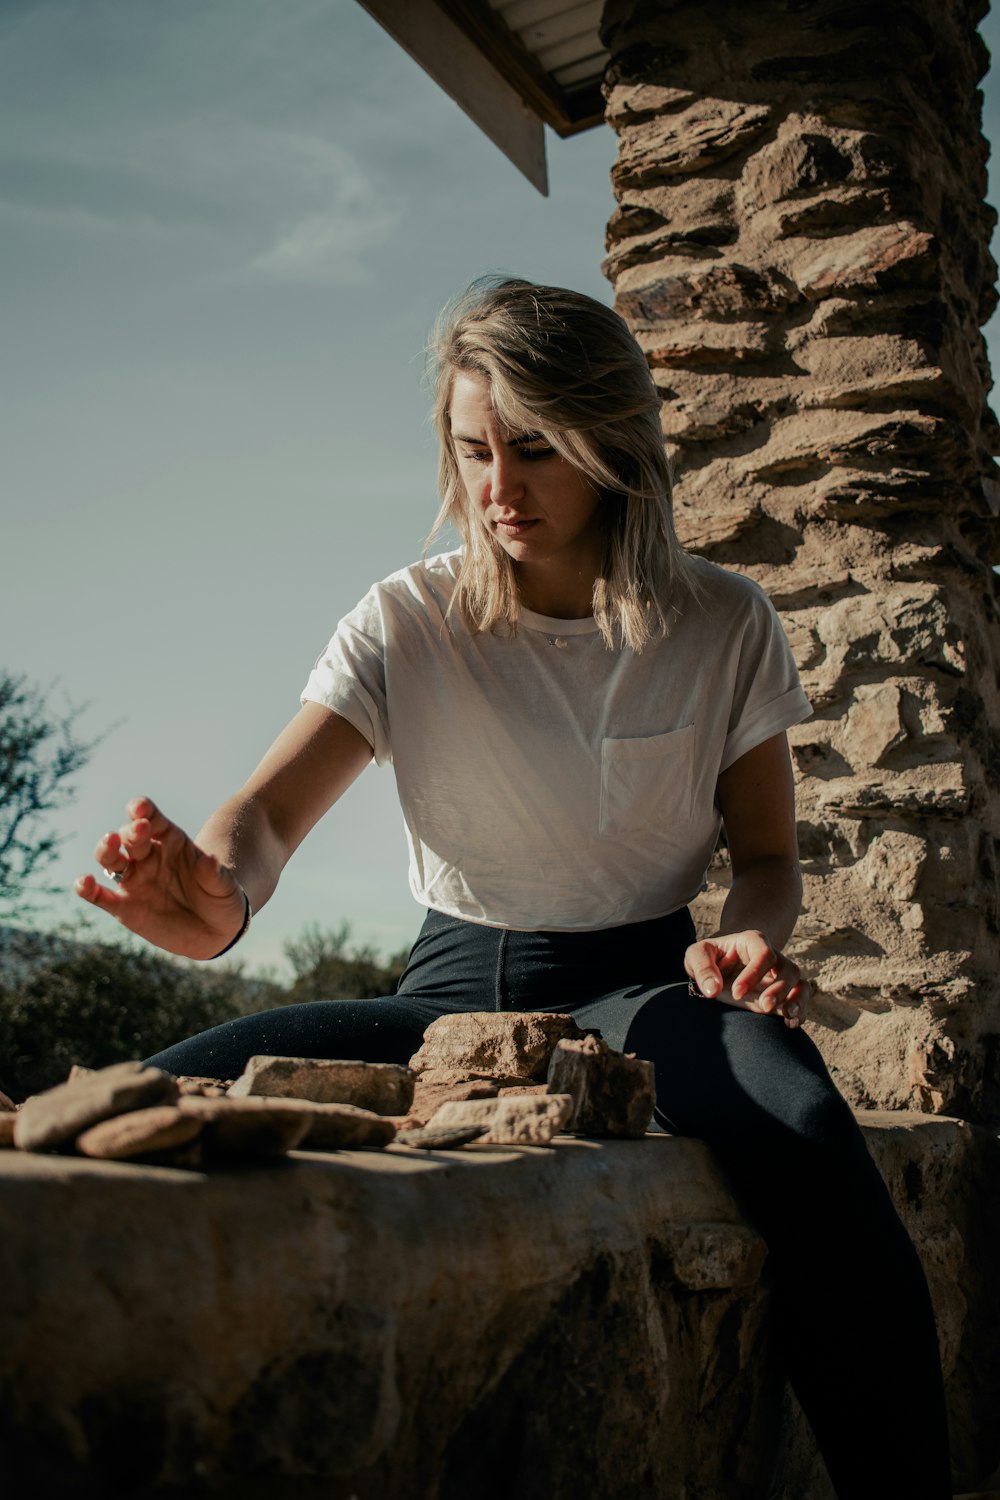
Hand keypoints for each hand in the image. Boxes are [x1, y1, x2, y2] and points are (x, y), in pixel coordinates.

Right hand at [75, 797, 246, 958]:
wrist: (215, 930)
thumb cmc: (222, 899)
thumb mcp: (226, 887)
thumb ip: (215, 874)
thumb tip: (210, 861)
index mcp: (172, 842)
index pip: (153, 819)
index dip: (144, 810)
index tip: (140, 808)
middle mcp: (148, 857)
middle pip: (131, 837)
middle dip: (131, 831)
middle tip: (139, 829)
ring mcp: (134, 880)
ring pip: (111, 860)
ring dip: (106, 850)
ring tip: (109, 844)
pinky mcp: (123, 907)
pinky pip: (100, 896)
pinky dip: (87, 889)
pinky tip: (83, 883)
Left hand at [684, 929, 809, 1027]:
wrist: (720, 963)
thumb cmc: (709, 956)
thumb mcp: (697, 955)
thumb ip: (702, 968)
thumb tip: (712, 990)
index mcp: (753, 942)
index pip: (763, 954)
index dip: (754, 974)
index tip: (736, 993)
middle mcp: (773, 958)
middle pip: (788, 969)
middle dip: (779, 989)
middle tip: (763, 1007)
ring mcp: (780, 977)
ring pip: (801, 984)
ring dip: (797, 1001)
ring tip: (787, 1016)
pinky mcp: (783, 995)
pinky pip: (800, 1001)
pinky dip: (800, 1013)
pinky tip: (790, 1024)